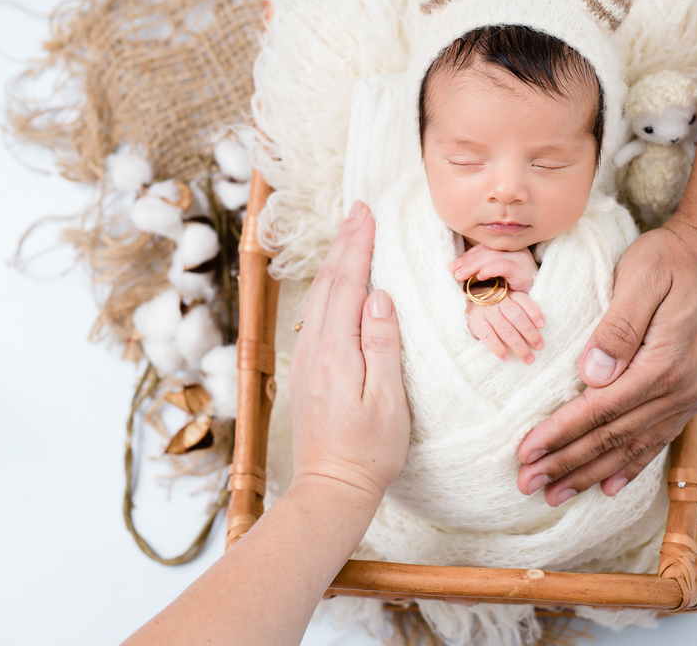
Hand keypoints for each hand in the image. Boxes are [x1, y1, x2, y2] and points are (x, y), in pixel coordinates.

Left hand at [288, 200, 409, 502]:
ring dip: (335, 262)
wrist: (330, 487)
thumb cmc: (368, 450)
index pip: (348, 285)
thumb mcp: (388, 400)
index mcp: (337, 352)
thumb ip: (383, 346)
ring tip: (348, 234)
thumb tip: (380, 298)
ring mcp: (308, 360)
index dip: (358, 246)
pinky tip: (336, 284)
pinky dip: (329, 288)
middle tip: (358, 210)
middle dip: (344, 243)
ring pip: (320, 298)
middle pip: (329, 284)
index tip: (366, 215)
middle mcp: (315, 350)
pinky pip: (317, 316)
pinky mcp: (309, 371)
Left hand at [450, 243, 538, 292]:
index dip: (467, 256)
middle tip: (454, 272)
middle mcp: (514, 249)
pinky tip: (480, 276)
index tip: (452, 266)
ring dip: (473, 265)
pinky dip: (490, 269)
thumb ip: (480, 270)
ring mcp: (519, 257)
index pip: (483, 248)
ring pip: (491, 255)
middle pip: (485, 250)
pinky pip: (503, 265)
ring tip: (461, 275)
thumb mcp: (495, 279)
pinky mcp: (523, 269)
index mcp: (507, 249)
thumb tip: (455, 269)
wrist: (535, 305)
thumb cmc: (513, 291)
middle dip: (467, 261)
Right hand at [466, 292, 545, 363]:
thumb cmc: (496, 307)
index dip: (534, 312)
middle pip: (517, 317)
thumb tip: (539, 329)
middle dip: (530, 334)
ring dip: (519, 346)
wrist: (469, 304)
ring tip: (528, 358)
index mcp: (509, 294)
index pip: (524, 301)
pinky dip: (498, 348)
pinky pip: (488, 337)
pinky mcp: (476, 323)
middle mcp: (498, 301)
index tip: (542, 325)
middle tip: (539, 347)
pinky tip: (507, 357)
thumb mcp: (508, 301)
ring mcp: (486, 312)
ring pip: (506, 329)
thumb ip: (521, 309)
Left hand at [514, 215, 696, 505]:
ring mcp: (690, 397)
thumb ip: (619, 327)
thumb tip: (591, 374)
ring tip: (555, 495)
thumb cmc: (672, 260)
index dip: (561, 433)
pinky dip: (630, 467)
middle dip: (567, 463)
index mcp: (666, 363)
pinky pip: (657, 440)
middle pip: (614, 437)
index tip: (526, 451)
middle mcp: (682, 389)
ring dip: (591, 473)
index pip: (602, 409)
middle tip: (528, 483)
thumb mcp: (641, 277)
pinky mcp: (690, 395)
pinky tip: (607, 486)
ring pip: (633, 447)